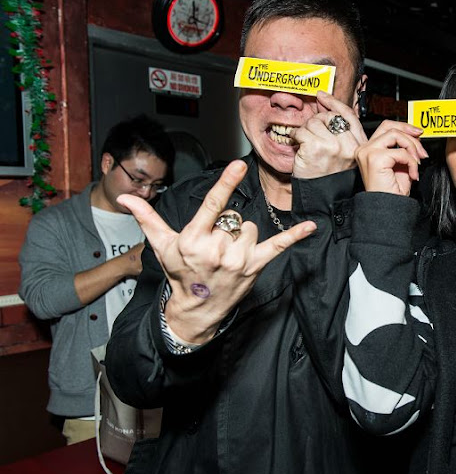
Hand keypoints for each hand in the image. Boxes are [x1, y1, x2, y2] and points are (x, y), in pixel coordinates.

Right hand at [117, 160, 316, 343]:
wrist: (197, 308)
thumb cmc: (181, 272)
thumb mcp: (162, 245)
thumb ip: (147, 218)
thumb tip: (125, 197)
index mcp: (194, 240)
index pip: (212, 205)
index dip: (226, 183)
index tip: (238, 165)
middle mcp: (217, 250)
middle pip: (232, 218)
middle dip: (225, 227)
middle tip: (214, 246)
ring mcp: (238, 260)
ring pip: (249, 228)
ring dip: (241, 236)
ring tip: (228, 254)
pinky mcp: (255, 267)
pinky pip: (279, 246)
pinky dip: (295, 236)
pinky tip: (311, 227)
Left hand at [291, 91, 368, 178]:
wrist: (320, 198)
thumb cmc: (327, 179)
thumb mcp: (341, 155)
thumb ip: (338, 132)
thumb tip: (323, 103)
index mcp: (359, 146)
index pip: (348, 115)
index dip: (334, 103)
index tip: (322, 96)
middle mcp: (350, 145)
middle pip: (329, 116)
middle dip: (317, 122)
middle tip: (311, 136)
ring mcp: (334, 146)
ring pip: (314, 122)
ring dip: (305, 131)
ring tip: (305, 145)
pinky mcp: (317, 147)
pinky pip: (302, 130)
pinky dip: (296, 137)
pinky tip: (299, 146)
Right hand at [355, 119, 425, 195]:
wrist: (388, 209)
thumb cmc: (392, 193)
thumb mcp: (400, 165)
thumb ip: (403, 149)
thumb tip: (414, 136)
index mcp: (368, 150)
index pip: (385, 128)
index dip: (404, 127)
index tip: (418, 134)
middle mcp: (364, 149)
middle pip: (389, 126)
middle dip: (409, 132)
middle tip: (421, 145)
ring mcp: (368, 152)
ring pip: (395, 135)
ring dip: (412, 147)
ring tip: (418, 163)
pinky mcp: (375, 158)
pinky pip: (401, 152)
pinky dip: (412, 162)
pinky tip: (413, 174)